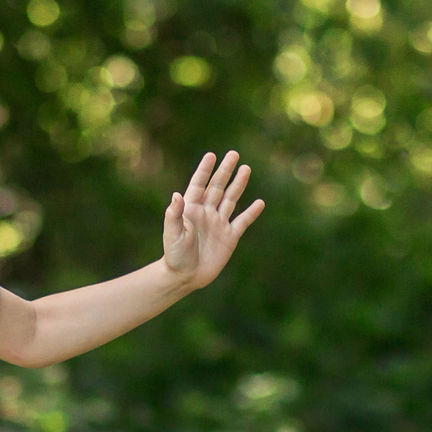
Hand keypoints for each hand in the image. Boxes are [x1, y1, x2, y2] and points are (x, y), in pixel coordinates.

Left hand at [161, 151, 265, 288]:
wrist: (185, 276)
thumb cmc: (174, 255)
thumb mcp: (172, 234)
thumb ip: (174, 215)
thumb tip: (176, 195)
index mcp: (191, 209)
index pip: (199, 184)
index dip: (205, 170)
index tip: (211, 155)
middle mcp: (206, 213)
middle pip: (217, 187)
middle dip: (225, 171)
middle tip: (234, 154)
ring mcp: (219, 224)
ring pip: (231, 199)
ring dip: (238, 184)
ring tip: (246, 169)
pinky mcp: (229, 237)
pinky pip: (242, 222)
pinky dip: (251, 213)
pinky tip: (260, 202)